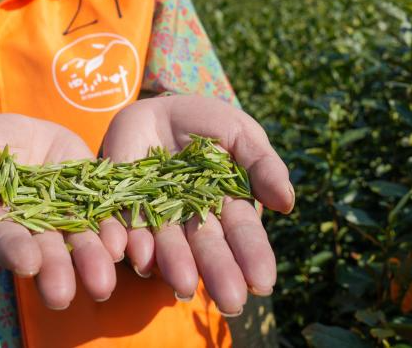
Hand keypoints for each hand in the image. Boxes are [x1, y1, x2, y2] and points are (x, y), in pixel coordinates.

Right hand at [0, 114, 127, 308]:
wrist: (15, 136)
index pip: (4, 239)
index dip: (15, 251)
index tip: (27, 264)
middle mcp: (34, 228)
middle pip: (46, 251)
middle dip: (56, 271)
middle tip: (63, 296)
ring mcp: (65, 214)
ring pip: (81, 241)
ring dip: (92, 261)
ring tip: (103, 283)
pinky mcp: (91, 196)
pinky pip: (105, 216)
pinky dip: (114, 232)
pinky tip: (122, 244)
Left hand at [100, 95, 293, 315]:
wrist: (158, 110)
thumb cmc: (209, 125)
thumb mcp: (240, 134)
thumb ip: (262, 164)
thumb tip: (287, 202)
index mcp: (228, 206)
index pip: (243, 234)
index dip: (253, 257)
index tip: (262, 281)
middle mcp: (194, 220)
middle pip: (206, 248)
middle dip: (218, 273)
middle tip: (230, 302)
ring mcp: (159, 216)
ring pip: (167, 245)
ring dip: (175, 265)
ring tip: (184, 284)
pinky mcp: (124, 208)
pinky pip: (126, 228)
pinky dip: (131, 242)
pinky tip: (139, 256)